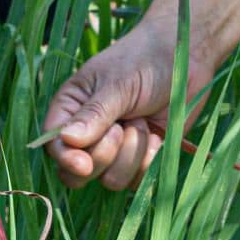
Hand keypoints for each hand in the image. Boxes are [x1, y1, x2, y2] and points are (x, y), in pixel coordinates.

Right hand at [41, 24, 211, 191]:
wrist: (184, 58)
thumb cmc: (144, 61)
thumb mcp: (117, 84)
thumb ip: (94, 114)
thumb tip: (67, 140)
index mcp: (72, 109)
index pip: (54, 145)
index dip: (66, 159)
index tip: (84, 165)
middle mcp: (89, 134)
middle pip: (78, 173)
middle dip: (104, 156)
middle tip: (121, 127)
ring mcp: (116, 150)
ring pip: (111, 180)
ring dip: (132, 152)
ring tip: (142, 121)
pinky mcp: (141, 159)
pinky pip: (138, 181)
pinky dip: (150, 160)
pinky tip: (157, 134)